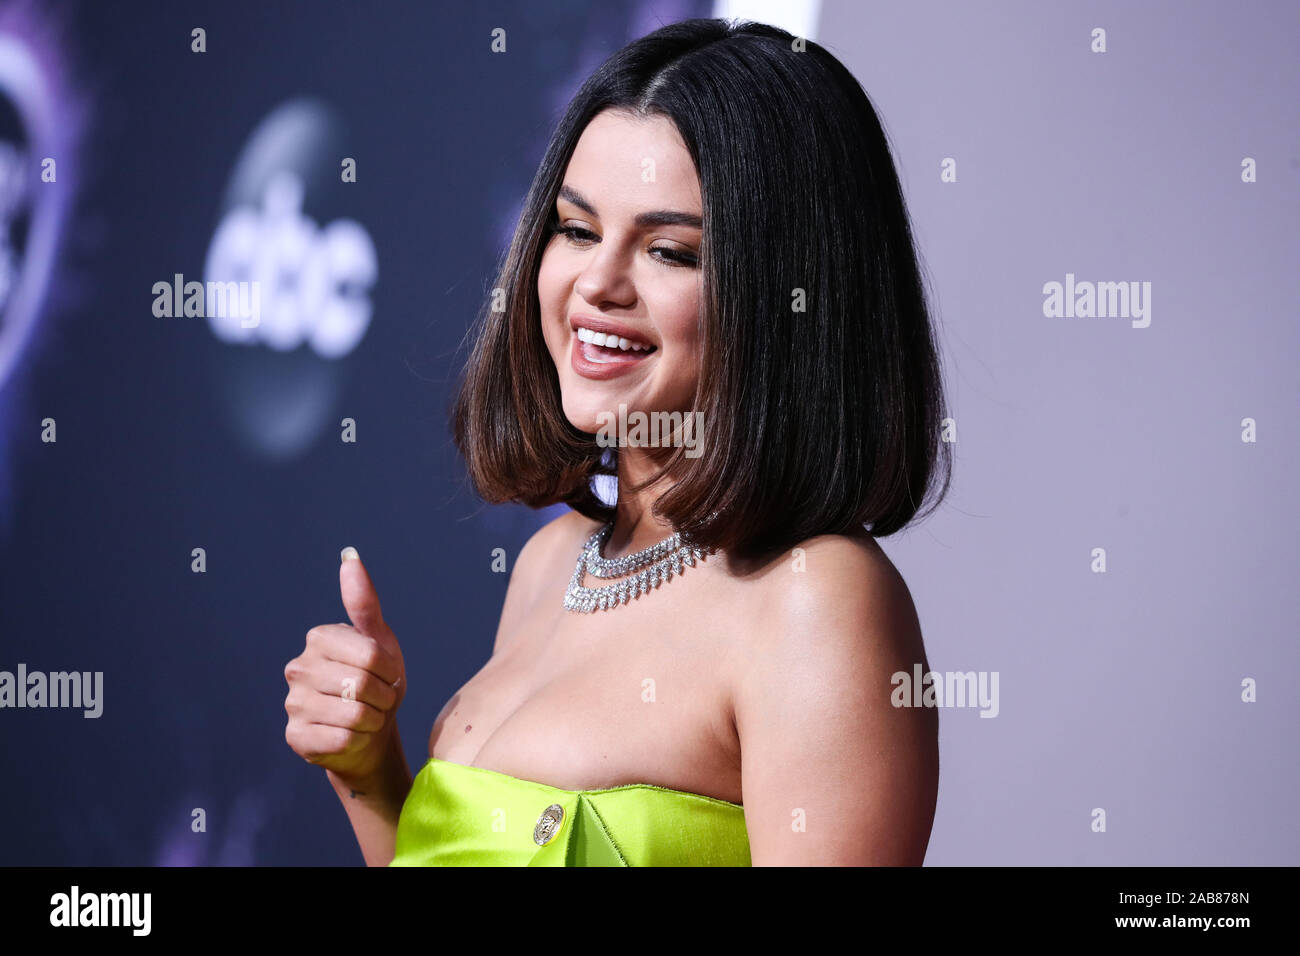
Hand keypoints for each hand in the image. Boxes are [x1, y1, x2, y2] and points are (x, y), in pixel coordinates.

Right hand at [284, 547, 406, 785]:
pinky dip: (357, 739)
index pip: (371, 655)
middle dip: (383, 696)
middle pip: (362, 683)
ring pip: (354, 714)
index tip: (387, 675)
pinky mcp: (295, 737)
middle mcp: (298, 668)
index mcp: (319, 638)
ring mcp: (293, 703)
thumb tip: (349, 555)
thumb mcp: (379, 640)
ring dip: (372, 719)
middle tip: (378, 699)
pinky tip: (351, 735)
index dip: (390, 671)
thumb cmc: (376, 683)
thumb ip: (364, 602)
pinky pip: (341, 739)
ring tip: (367, 716)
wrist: (370, 734)